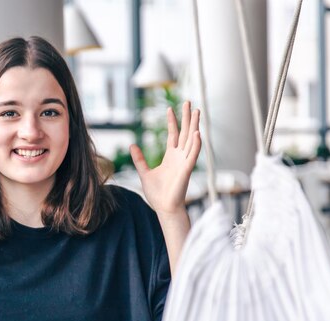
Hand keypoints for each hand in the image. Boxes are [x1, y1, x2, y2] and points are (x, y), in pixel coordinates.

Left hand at [129, 101, 200, 215]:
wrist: (164, 208)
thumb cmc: (157, 194)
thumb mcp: (144, 173)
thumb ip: (139, 160)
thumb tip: (132, 146)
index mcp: (170, 157)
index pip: (173, 135)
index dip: (172, 122)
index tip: (170, 109)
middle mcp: (179, 157)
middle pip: (185, 133)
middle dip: (187, 118)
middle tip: (190, 102)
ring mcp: (184, 162)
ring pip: (192, 140)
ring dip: (195, 126)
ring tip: (197, 111)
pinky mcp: (187, 170)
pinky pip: (193, 155)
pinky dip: (196, 144)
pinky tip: (198, 133)